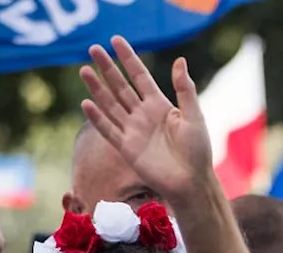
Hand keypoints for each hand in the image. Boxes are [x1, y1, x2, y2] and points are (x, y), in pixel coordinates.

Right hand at [78, 36, 212, 201]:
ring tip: (84, 70)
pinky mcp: (127, 149)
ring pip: (111, 105)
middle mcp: (143, 115)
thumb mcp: (194, 116)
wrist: (191, 182)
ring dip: (97, 88)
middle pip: (121, 87)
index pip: (140, 77)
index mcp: (160, 106)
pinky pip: (109, 130)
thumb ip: (185, 90)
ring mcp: (133, 131)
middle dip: (108, 68)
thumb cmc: (198, 151)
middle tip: (93, 48)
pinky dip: (98, 118)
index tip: (116, 40)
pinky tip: (87, 104)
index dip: (129, 58)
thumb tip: (180, 60)